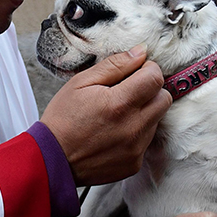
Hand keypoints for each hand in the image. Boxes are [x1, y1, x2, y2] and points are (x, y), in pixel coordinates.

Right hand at [40, 46, 170, 185]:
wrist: (52, 160)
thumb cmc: (63, 120)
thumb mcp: (81, 83)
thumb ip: (114, 65)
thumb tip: (140, 52)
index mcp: (119, 104)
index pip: (155, 78)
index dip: (147, 69)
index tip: (135, 72)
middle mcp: (133, 128)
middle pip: (164, 99)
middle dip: (150, 90)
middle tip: (128, 92)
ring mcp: (135, 149)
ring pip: (156, 120)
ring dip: (144, 112)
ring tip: (117, 115)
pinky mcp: (135, 163)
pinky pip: (147, 141)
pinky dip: (136, 133)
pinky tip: (115, 133)